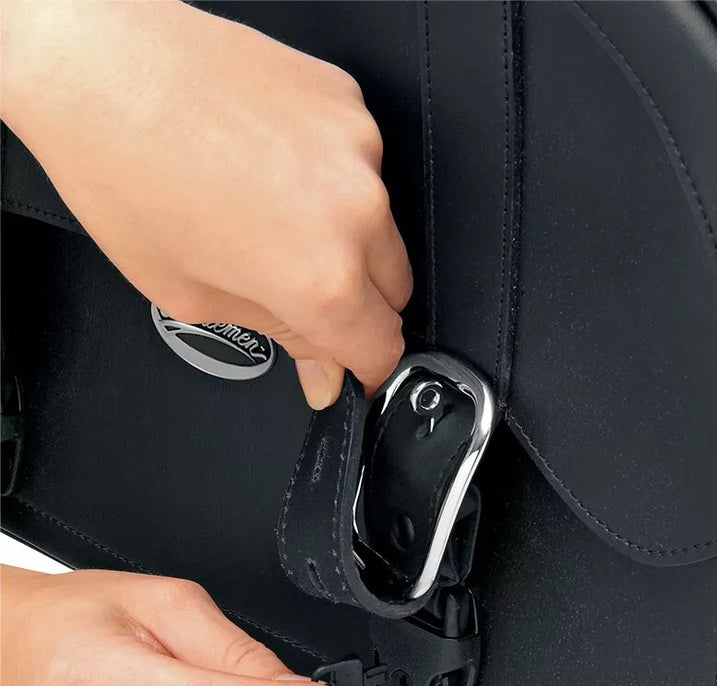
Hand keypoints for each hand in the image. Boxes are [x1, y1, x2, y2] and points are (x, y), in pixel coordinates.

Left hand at [1, 0, 411, 407]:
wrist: (100, 64)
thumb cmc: (124, 172)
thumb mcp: (192, 293)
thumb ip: (280, 335)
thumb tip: (321, 367)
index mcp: (319, 274)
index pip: (382, 346)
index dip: (361, 367)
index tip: (346, 367)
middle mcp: (354, 209)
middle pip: (394, 288)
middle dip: (352, 304)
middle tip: (289, 291)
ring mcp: (357, 147)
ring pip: (379, 225)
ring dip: (341, 238)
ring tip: (262, 215)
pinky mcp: (346, 101)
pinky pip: (359, 165)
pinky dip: (327, 178)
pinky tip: (267, 168)